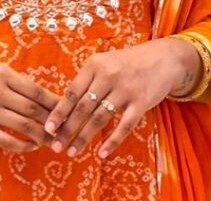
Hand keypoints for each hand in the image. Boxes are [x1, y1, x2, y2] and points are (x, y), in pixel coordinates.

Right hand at [0, 63, 58, 151]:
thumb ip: (17, 83)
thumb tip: (48, 100)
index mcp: (1, 73)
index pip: (36, 90)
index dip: (54, 103)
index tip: (67, 112)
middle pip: (33, 109)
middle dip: (52, 122)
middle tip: (63, 130)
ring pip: (24, 126)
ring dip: (42, 136)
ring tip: (51, 140)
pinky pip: (9, 141)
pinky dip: (24, 146)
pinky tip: (32, 146)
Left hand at [44, 39, 196, 159]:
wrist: (162, 58)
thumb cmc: (126, 63)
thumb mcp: (103, 63)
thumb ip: (87, 81)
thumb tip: (65, 104)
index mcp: (93, 65)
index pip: (71, 92)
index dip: (59, 111)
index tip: (48, 127)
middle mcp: (107, 76)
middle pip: (83, 107)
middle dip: (67, 128)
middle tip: (55, 145)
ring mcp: (125, 90)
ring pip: (100, 118)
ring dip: (84, 137)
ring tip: (72, 151)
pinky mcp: (142, 102)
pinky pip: (125, 125)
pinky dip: (112, 141)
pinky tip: (101, 153)